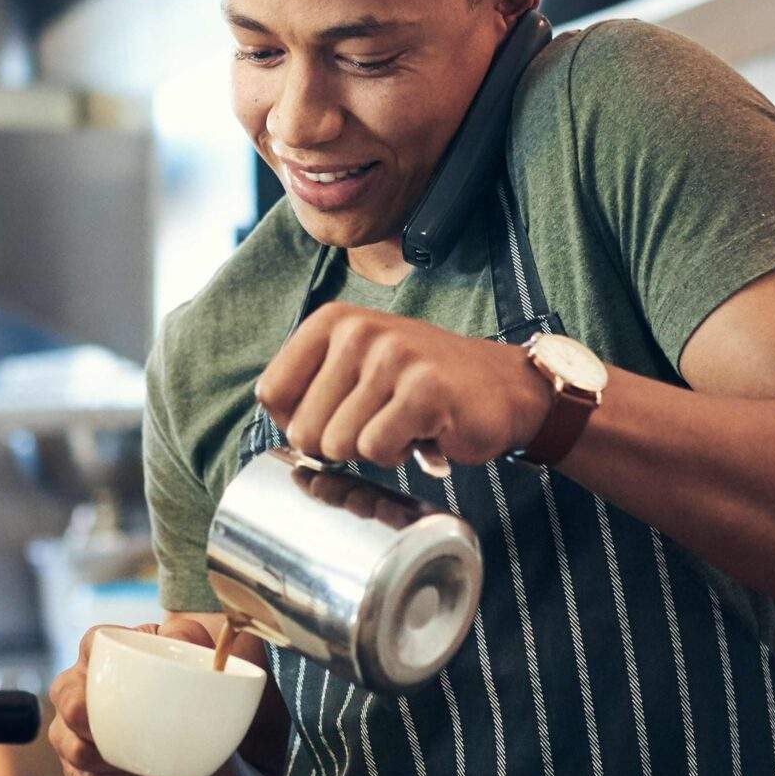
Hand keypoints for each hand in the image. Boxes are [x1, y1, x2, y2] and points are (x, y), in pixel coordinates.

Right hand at [48, 622, 216, 775]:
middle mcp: (77, 689)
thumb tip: (195, 646)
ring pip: (68, 743)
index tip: (128, 677)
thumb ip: (192, 639)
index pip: (91, 644)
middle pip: (64, 696)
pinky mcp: (78, 770)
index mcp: (103, 656)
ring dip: (102, 757)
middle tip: (124, 729)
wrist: (191, 750)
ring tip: (136, 760)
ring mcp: (71, 732)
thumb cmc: (184, 694)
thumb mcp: (196, 660)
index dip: (101, 658)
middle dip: (86, 716)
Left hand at [255, 302, 550, 469]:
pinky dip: (399, 454)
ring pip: (338, 444)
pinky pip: (377, 449)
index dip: (298, 423)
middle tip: (378, 423)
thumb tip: (281, 430)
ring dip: (371, 449)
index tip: (335, 417)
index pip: (272, 394)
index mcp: (332, 321)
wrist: (502, 385)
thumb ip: (310, 387)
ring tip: (402, 423)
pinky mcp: (424, 390)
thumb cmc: (419, 384)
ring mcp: (392, 357)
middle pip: (302, 429)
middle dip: (337, 444)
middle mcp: (358, 330)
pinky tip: (422, 432)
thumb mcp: (355, 367)